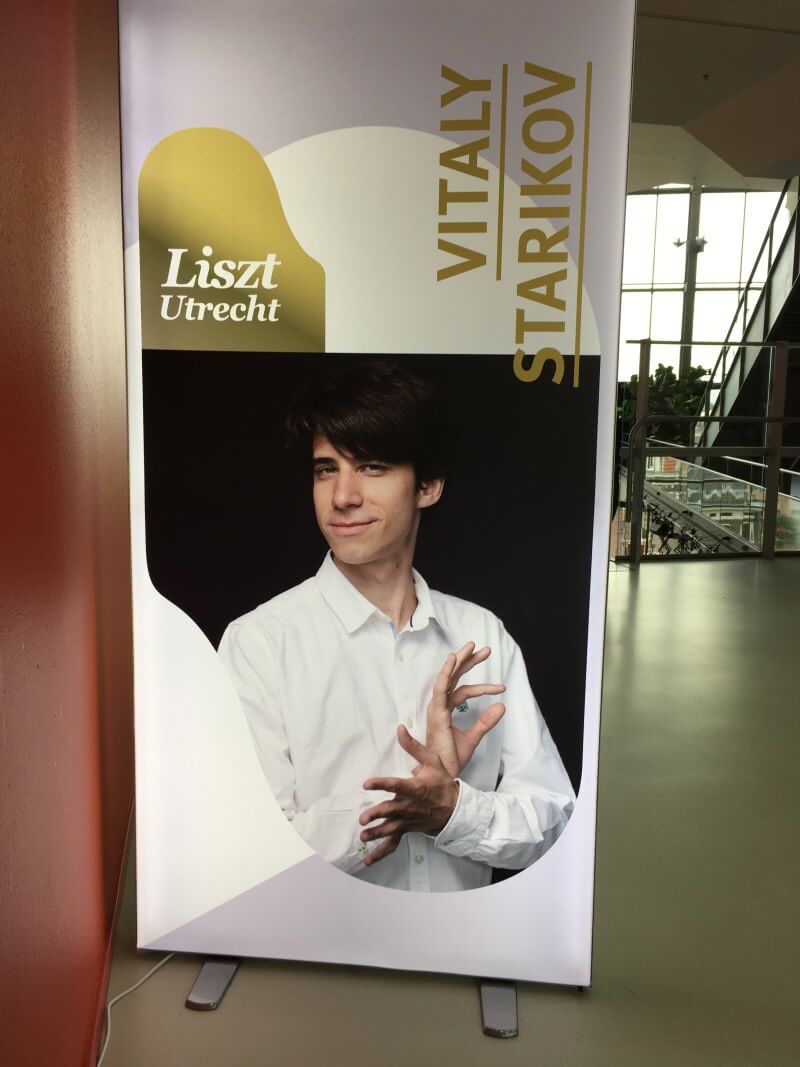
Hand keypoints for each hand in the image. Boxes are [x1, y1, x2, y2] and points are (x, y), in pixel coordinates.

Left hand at [359, 726, 459, 866]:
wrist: (455, 808)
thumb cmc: (442, 783)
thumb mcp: (433, 761)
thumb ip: (414, 747)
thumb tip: (400, 729)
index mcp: (415, 788)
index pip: (396, 785)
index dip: (382, 784)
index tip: (368, 783)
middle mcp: (410, 806)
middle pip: (392, 810)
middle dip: (378, 814)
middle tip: (364, 818)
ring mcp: (408, 821)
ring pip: (391, 829)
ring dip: (377, 833)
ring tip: (364, 837)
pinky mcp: (406, 830)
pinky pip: (393, 844)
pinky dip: (380, 854)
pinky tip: (368, 860)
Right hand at [426, 642, 505, 777]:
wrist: (443, 774)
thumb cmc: (451, 758)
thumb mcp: (474, 737)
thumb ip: (486, 721)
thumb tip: (502, 706)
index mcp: (446, 709)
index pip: (463, 689)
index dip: (482, 685)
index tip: (502, 687)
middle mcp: (440, 705)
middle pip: (455, 677)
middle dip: (469, 661)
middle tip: (486, 649)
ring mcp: (436, 707)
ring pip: (448, 677)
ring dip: (459, 661)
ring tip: (472, 647)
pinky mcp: (436, 712)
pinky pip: (441, 688)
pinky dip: (446, 672)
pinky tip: (453, 659)